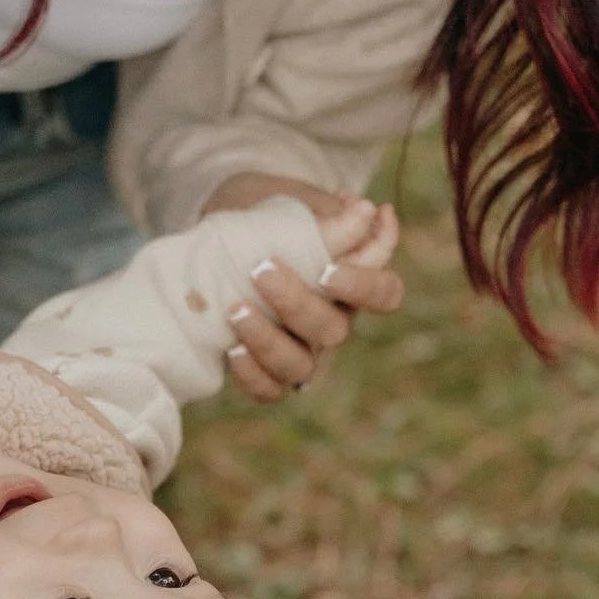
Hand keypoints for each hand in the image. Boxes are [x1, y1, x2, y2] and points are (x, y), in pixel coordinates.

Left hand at [223, 189, 404, 403]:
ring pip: (301, 366)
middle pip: (335, 330)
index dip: (365, 287)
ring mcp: (301, 350)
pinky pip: (269, 390)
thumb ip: (326, 218)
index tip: (328, 268)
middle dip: (297, 302)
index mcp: (349, 281)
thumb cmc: (262, 218)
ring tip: (235, 309)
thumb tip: (362, 210)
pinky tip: (231, 349)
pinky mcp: (266, 370)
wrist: (213, 238)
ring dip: (269, 340)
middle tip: (260, 269)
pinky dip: (252, 375)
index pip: (385, 294)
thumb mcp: (291, 209)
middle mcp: (332, 321)